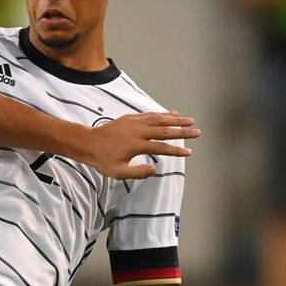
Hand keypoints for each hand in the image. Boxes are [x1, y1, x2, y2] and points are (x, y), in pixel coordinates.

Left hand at [79, 112, 198, 179]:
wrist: (88, 143)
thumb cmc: (102, 160)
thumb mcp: (118, 172)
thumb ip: (138, 172)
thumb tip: (155, 170)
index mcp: (136, 144)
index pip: (161, 148)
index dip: (176, 150)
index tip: (188, 152)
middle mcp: (138, 131)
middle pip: (165, 130)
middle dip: (183, 131)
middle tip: (197, 132)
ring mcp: (134, 122)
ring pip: (159, 119)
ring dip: (176, 119)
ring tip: (190, 120)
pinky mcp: (131, 117)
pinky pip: (150, 114)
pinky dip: (162, 113)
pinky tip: (172, 113)